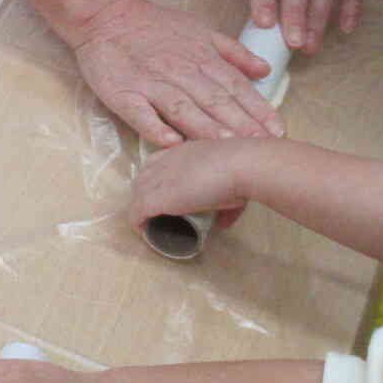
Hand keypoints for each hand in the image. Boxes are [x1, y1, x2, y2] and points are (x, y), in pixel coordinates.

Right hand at [67, 0, 281, 147]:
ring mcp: (151, 84)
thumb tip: (265, 71)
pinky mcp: (123, 93)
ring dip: (206, 128)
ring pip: (183, 108)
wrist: (105, 16)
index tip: (276, 130)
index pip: (235, 86)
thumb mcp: (200, 30)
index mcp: (202, 58)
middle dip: (240, 124)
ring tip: (227, 147)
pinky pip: (140, 113)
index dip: (257, 108)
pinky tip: (170, 143)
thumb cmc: (154, 26)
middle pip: (215, 101)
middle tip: (260, 145)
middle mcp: (181, 72)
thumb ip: (233, 52)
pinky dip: (155, 127)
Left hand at [127, 138, 258, 239]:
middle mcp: (165, 161)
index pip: (156, 161)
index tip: (164, 193)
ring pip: (137, 194)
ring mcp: (158, 179)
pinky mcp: (156, 198)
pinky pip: (137, 212)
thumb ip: (226, 204)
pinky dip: (138, 222)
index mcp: (183, 151)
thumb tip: (221, 225)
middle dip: (144, 193)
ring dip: (140, 208)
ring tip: (149, 222)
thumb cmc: (244, 169)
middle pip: (142, 177)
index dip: (156, 178)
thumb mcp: (232, 183)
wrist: (243, 165)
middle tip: (155, 210)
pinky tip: (143, 231)